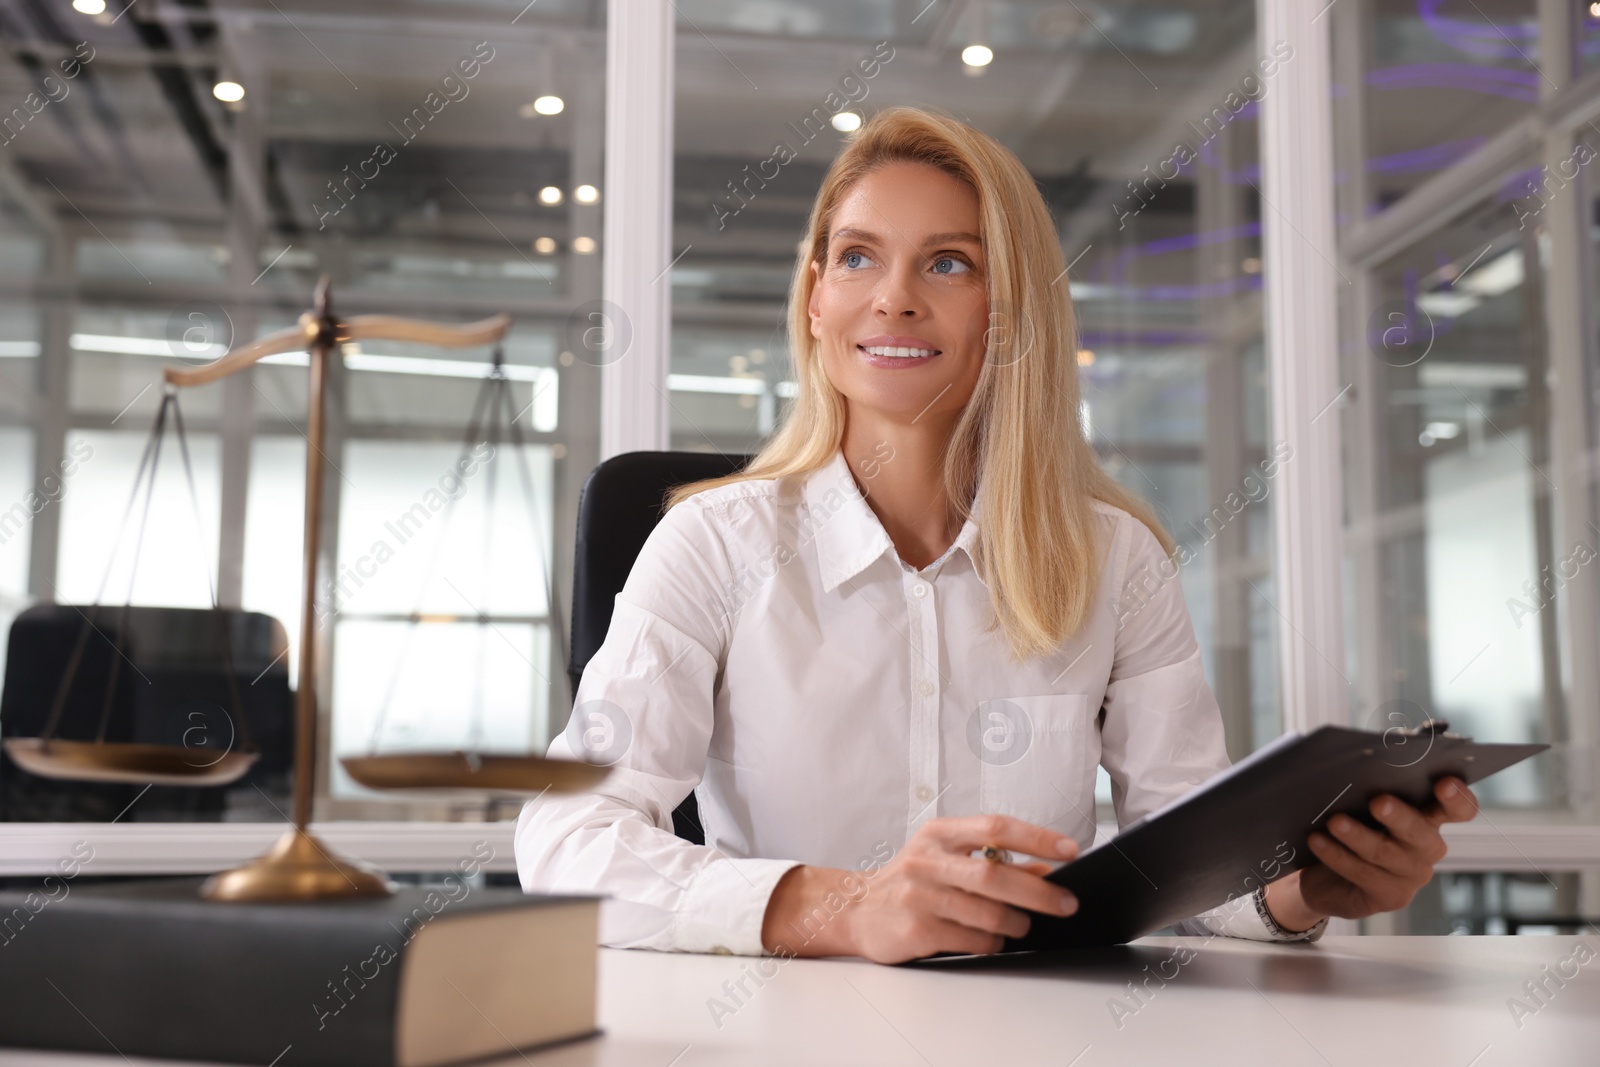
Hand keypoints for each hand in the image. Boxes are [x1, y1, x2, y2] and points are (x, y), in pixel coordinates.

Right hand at [761, 814, 1080, 963]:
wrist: (857, 910)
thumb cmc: (912, 881)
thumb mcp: (947, 859)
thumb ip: (992, 861)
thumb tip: (1046, 873)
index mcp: (939, 833)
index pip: (996, 827)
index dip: (1037, 838)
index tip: (1070, 850)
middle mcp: (927, 860)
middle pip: (996, 874)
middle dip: (1040, 892)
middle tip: (1067, 903)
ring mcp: (920, 896)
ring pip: (988, 913)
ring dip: (1017, 923)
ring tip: (1022, 925)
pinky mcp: (917, 930)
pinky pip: (973, 939)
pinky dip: (993, 942)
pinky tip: (992, 939)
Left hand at [1265, 777, 1478, 929]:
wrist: (1325, 876)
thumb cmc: (1351, 824)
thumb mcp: (1362, 803)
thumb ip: (1370, 783)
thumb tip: (1354, 759)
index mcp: (1429, 817)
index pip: (1459, 809)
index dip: (1457, 797)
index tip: (1444, 782)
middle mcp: (1427, 846)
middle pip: (1421, 832)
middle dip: (1400, 816)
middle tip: (1378, 802)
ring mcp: (1411, 874)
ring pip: (1386, 853)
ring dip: (1358, 836)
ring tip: (1334, 821)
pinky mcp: (1390, 895)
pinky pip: (1363, 873)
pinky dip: (1337, 855)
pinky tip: (1317, 840)